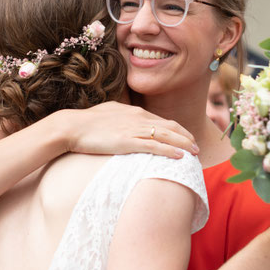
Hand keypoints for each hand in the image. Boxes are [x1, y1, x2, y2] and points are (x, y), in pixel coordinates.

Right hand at [59, 102, 198, 158]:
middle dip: (186, 137)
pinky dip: (169, 151)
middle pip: (171, 127)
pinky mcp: (127, 142)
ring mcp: (134, 130)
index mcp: (136, 112)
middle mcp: (139, 118)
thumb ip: (124, 116)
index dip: (178, 130)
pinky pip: (154, 147)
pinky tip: (179, 157)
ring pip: (166, 136)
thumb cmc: (87, 122)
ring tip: (195, 153)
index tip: (187, 139)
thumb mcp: (110, 113)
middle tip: (197, 148)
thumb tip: (130, 121)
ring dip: (183, 145)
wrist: (72, 127)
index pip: (163, 121)